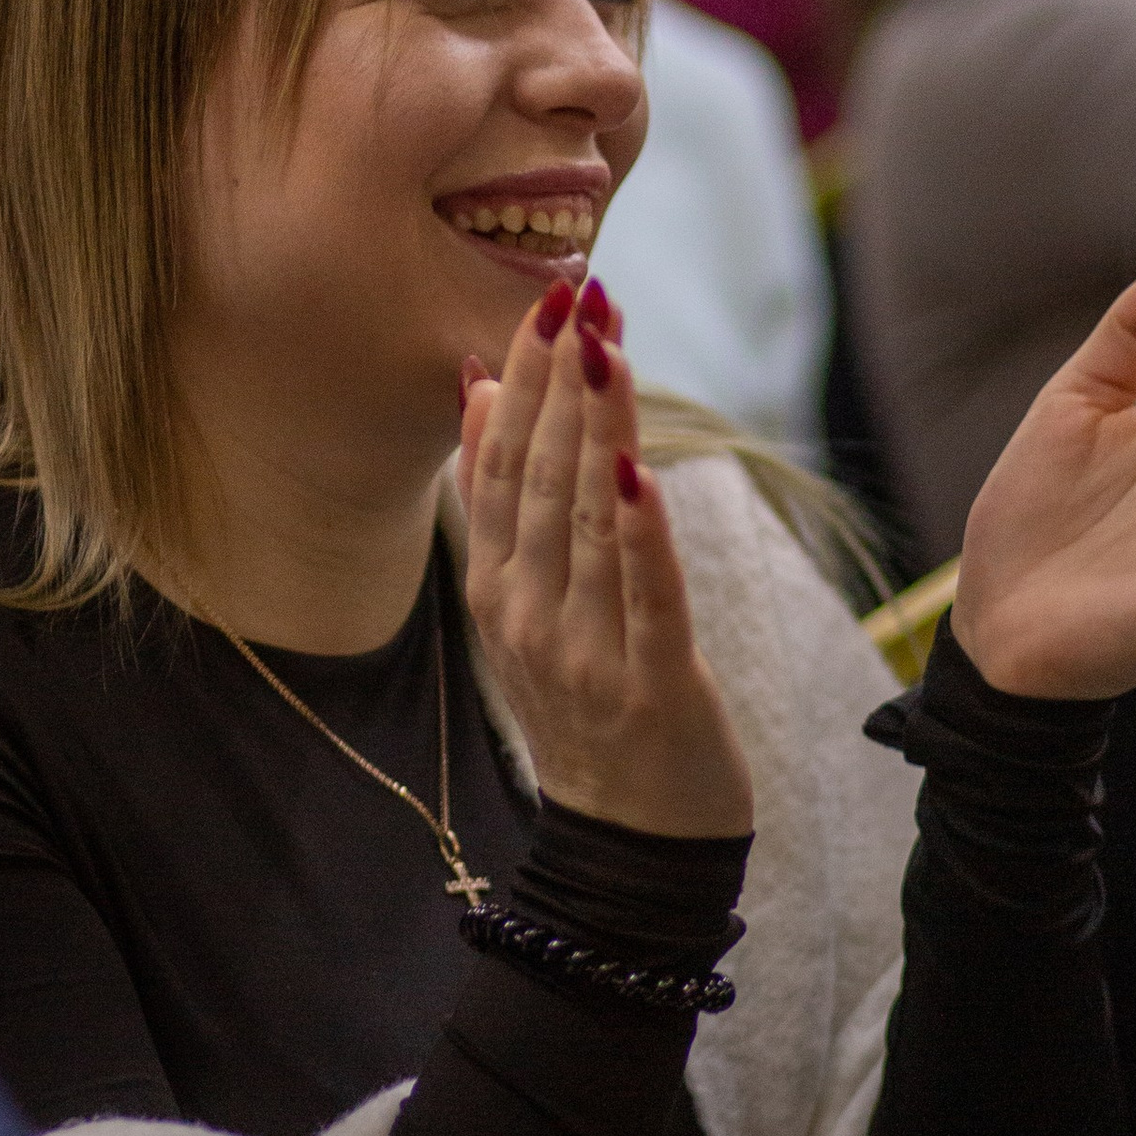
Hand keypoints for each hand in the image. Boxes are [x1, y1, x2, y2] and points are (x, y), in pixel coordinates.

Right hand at [459, 280, 753, 833]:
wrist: (632, 842)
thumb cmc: (589, 707)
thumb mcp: (526, 605)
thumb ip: (502, 502)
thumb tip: (481, 388)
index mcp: (499, 589)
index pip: (501, 463)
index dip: (524, 377)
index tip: (546, 297)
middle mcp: (529, 614)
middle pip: (539, 479)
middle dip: (560, 381)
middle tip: (578, 292)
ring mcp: (586, 651)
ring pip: (590, 520)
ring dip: (601, 428)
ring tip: (607, 347)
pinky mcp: (654, 685)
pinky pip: (647, 596)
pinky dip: (643, 533)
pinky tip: (643, 471)